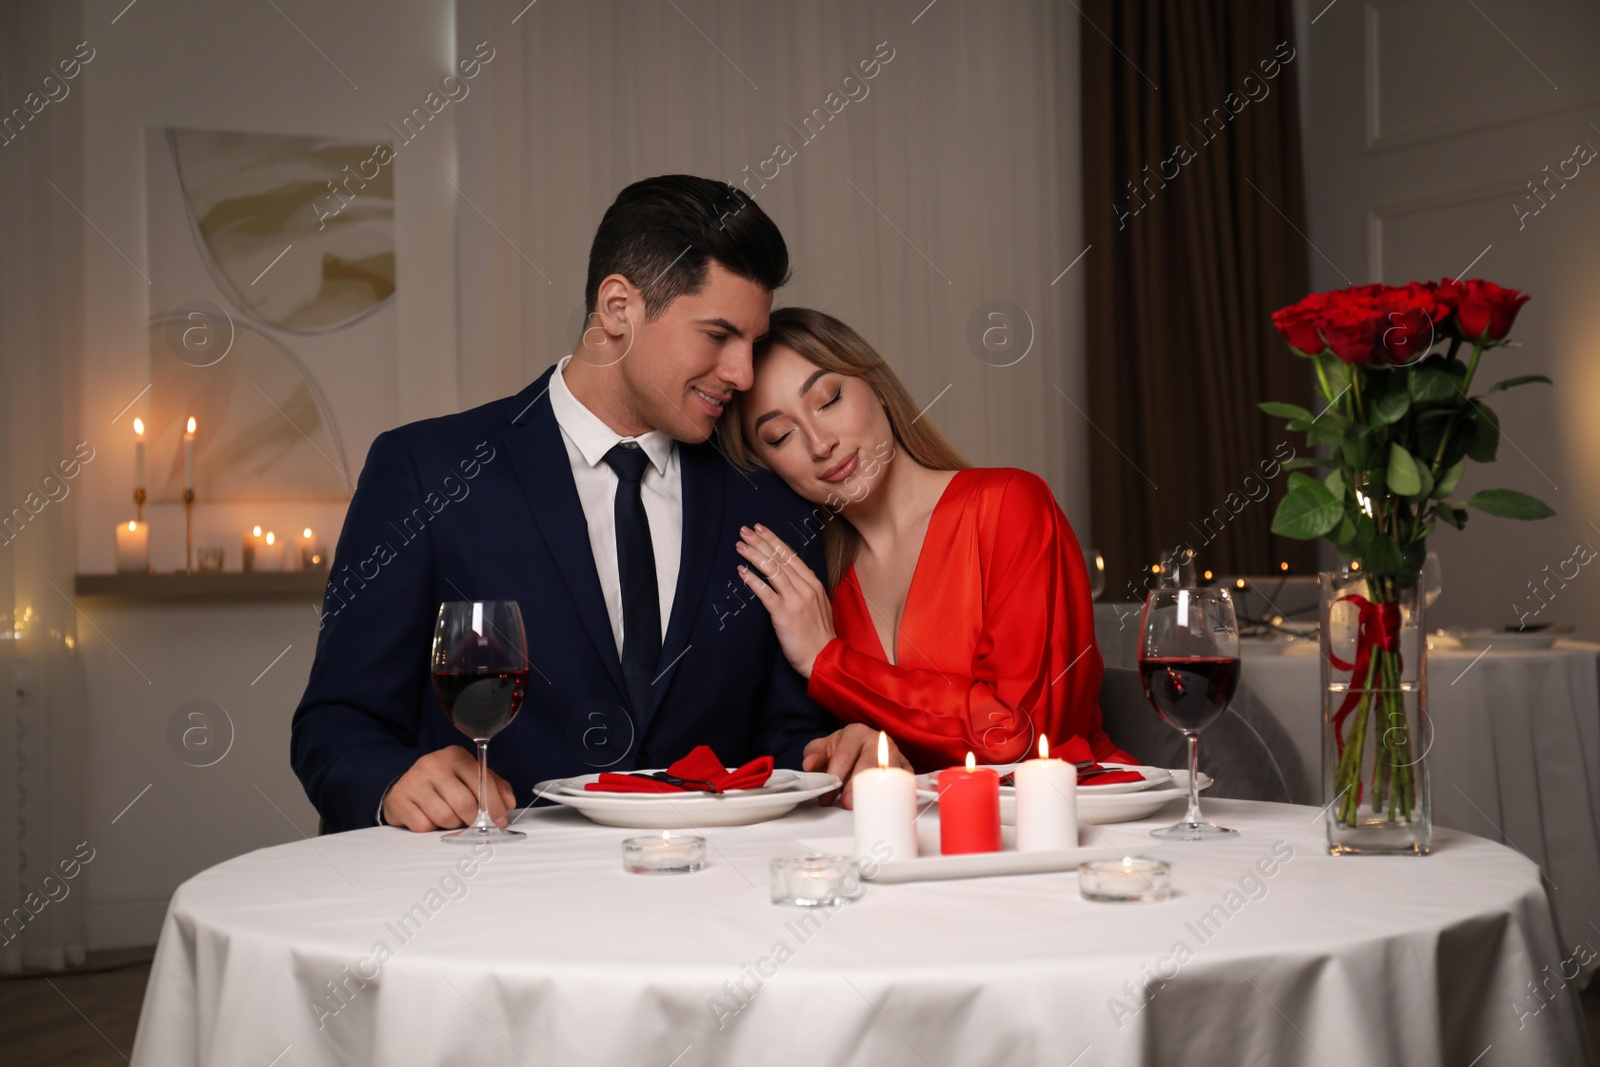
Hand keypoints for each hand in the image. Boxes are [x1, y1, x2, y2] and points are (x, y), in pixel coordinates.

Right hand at [382, 746, 515, 831]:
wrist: (408, 785)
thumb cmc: (446, 783)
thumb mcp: (471, 777)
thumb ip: (494, 786)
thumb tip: (509, 803)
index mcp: (455, 755)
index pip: (481, 781)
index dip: (494, 805)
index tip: (500, 821)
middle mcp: (433, 764)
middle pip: (464, 804)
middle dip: (473, 819)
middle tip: (472, 823)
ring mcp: (413, 781)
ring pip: (445, 817)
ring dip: (452, 824)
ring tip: (449, 817)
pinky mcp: (398, 799)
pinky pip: (423, 826)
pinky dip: (431, 828)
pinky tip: (429, 817)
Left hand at [736, 524, 834, 677]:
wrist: (823, 657)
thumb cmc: (819, 634)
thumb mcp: (819, 605)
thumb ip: (806, 589)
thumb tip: (793, 575)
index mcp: (813, 584)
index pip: (791, 556)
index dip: (774, 541)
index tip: (761, 530)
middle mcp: (805, 588)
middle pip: (780, 559)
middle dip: (761, 542)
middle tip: (744, 530)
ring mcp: (795, 600)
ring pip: (772, 570)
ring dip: (754, 555)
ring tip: (740, 546)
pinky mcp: (784, 614)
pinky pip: (766, 592)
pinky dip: (752, 580)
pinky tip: (741, 571)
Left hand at [802, 723, 911, 809]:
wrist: (861, 747)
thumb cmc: (842, 749)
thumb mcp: (823, 748)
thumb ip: (814, 755)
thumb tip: (809, 765)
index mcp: (856, 733)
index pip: (846, 755)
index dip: (835, 776)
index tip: (827, 796)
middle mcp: (878, 740)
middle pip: (870, 764)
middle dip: (857, 786)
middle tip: (846, 804)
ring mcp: (895, 753)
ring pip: (890, 772)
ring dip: (878, 791)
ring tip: (866, 807)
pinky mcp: (906, 768)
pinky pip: (906, 780)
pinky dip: (899, 792)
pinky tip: (888, 804)